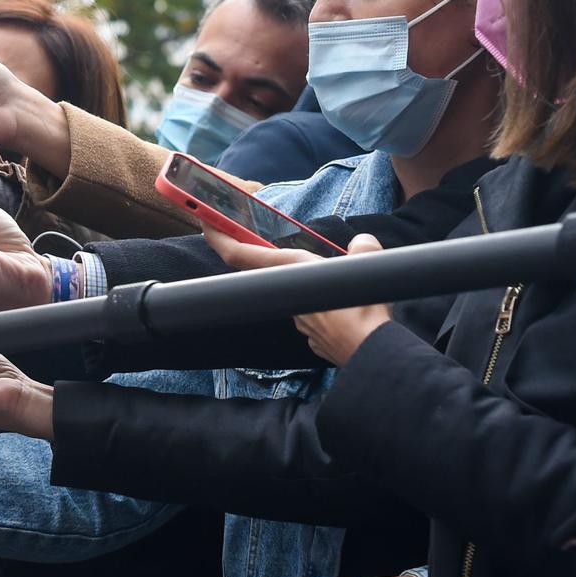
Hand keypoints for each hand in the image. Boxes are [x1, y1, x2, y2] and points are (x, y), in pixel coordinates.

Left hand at [207, 231, 390, 365]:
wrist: (371, 354)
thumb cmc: (364, 310)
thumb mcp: (367, 267)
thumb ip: (362, 249)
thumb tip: (362, 243)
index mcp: (291, 271)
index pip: (241, 254)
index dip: (218, 238)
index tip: (205, 223)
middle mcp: (286, 293)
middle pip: (264, 269)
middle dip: (264, 253)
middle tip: (261, 237)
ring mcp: (296, 315)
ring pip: (293, 289)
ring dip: (305, 280)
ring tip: (331, 275)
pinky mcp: (309, 331)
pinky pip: (310, 309)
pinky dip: (320, 302)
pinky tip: (340, 303)